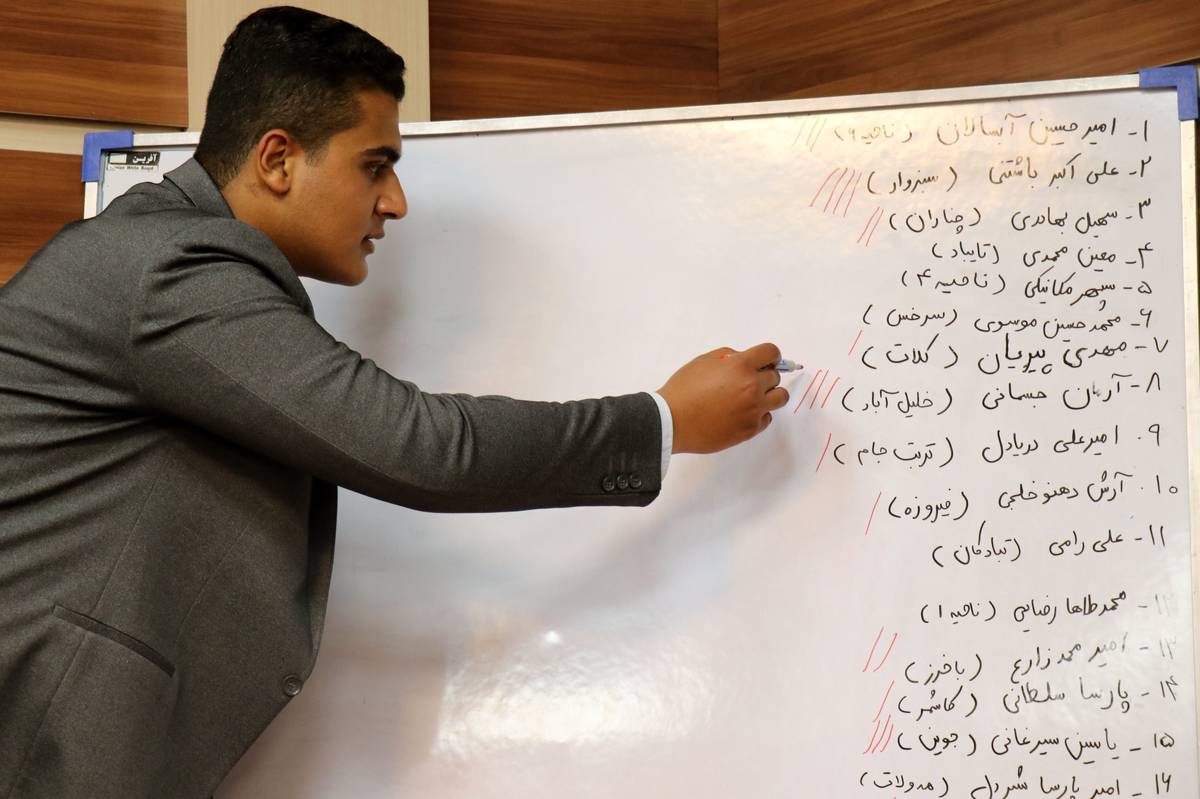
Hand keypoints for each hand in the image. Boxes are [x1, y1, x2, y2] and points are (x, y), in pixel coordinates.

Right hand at [657, 342, 789, 453]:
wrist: (672, 421)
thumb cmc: (683, 389)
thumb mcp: (703, 361)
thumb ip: (728, 357)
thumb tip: (744, 359)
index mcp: (741, 366)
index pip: (772, 352)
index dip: (770, 356)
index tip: (766, 361)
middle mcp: (752, 386)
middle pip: (775, 376)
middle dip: (763, 376)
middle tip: (746, 382)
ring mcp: (753, 410)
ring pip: (780, 398)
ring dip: (770, 395)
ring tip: (752, 398)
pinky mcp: (751, 429)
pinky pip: (767, 418)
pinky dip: (758, 414)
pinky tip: (741, 414)